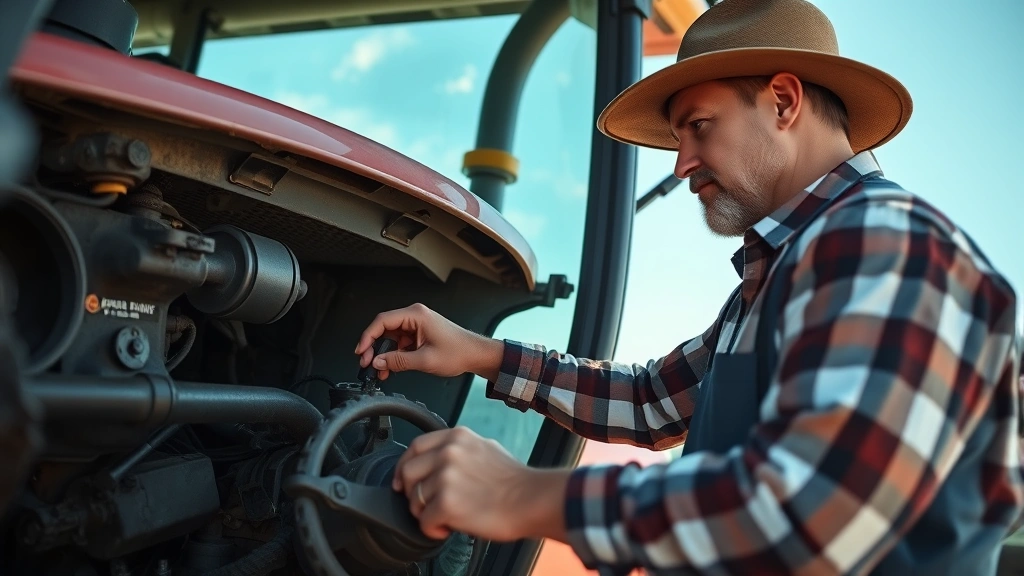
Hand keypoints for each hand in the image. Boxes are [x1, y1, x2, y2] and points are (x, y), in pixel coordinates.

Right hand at [354, 303, 502, 380]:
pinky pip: (399, 343)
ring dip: (383, 354)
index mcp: (417, 315)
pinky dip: (393, 355)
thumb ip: (398, 361)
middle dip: (373, 347)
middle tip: (366, 363)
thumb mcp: (425, 360)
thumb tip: (378, 362)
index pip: (383, 321)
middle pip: (384, 329)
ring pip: (390, 338)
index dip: (368, 336)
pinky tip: (389, 368)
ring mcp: (416, 325)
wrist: (475, 355)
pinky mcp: (418, 334)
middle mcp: (415, 317)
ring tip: (379, 370)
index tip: (361, 351)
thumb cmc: (458, 352)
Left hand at [391, 426, 569, 542]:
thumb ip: (460, 449)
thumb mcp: (485, 448)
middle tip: (426, 505)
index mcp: (457, 437)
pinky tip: (448, 528)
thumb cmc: (514, 480)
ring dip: (425, 513)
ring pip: (414, 499)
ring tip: (444, 517)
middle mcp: (448, 453)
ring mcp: (446, 477)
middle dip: (413, 493)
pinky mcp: (447, 503)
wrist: (530, 500)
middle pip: (408, 472)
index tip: (403, 481)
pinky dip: (433, 529)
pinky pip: (424, 521)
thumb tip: (441, 459)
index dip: (404, 466)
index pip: (415, 446)